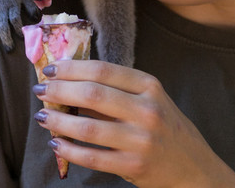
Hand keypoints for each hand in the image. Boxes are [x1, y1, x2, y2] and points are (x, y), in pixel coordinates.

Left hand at [32, 60, 234, 187]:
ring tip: (42, 117)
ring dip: (58, 121)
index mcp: (150, 86)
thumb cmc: (166, 128)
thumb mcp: (151, 100)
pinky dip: (68, 150)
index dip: (72, 68)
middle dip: (59, 91)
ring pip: (87, 127)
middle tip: (41, 90)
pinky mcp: (134, 166)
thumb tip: (69, 84)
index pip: (103, 70)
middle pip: (92, 95)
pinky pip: (92, 157)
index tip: (51, 69)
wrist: (193, 167)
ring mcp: (141, 140)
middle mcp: (147, 110)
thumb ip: (118, 91)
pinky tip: (56, 143)